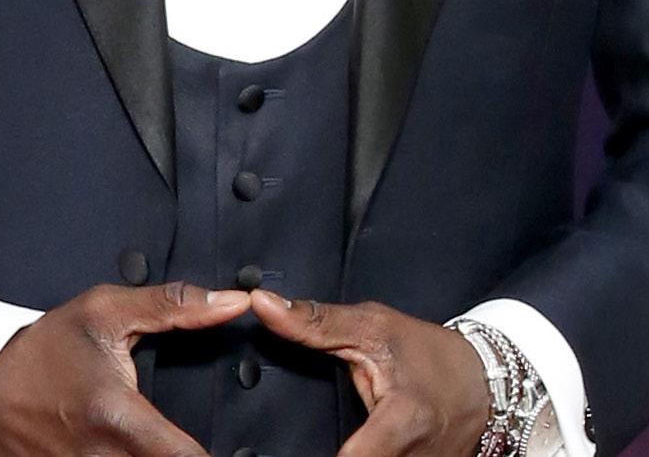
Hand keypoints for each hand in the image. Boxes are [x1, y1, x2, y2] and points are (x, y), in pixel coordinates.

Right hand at [0, 281, 248, 456]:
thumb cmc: (47, 347)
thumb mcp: (106, 312)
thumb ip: (174, 307)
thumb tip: (232, 304)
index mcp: (118, 417)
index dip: (218, 454)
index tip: (235, 443)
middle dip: (186, 453)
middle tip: (190, 434)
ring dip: (160, 456)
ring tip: (165, 439)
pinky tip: (138, 447)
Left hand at [250, 290, 490, 456]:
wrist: (484, 385)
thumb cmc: (428, 353)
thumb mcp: (373, 326)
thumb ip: (316, 323)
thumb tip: (262, 304)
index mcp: (402, 422)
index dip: (314, 456)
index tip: (273, 451)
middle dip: (316, 451)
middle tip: (273, 445)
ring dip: (345, 453)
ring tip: (310, 441)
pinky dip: (359, 456)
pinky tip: (345, 446)